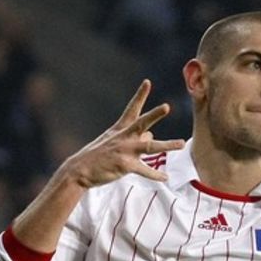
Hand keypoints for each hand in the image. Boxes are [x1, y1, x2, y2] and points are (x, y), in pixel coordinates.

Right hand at [64, 80, 184, 187]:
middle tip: (166, 106)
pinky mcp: (125, 165)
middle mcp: (124, 137)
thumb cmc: (98, 155)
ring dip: (167, 145)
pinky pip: (144, 169)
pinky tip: (165, 177)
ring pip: (150, 146)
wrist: (79, 170)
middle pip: (142, 122)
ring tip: (181, 144)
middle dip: (155, 114)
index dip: (140, 95)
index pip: (132, 109)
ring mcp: (125, 150)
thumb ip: (135, 136)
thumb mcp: (115, 141)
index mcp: (120, 129)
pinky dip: (155, 175)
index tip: (147, 82)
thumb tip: (151, 135)